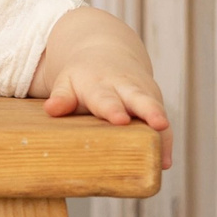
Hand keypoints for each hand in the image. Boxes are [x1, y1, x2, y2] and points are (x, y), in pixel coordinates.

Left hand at [30, 8, 171, 144]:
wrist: (109, 54)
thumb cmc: (83, 77)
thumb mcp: (67, 81)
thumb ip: (62, 96)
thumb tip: (51, 109)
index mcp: (101, 84)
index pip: (107, 98)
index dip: (114, 110)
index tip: (120, 120)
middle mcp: (127, 88)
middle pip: (141, 100)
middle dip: (150, 112)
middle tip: (160, 124)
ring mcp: (144, 95)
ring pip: (155, 112)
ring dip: (162, 132)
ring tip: (163, 158)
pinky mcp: (154, 104)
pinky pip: (161, 124)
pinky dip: (164, 142)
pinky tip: (164, 163)